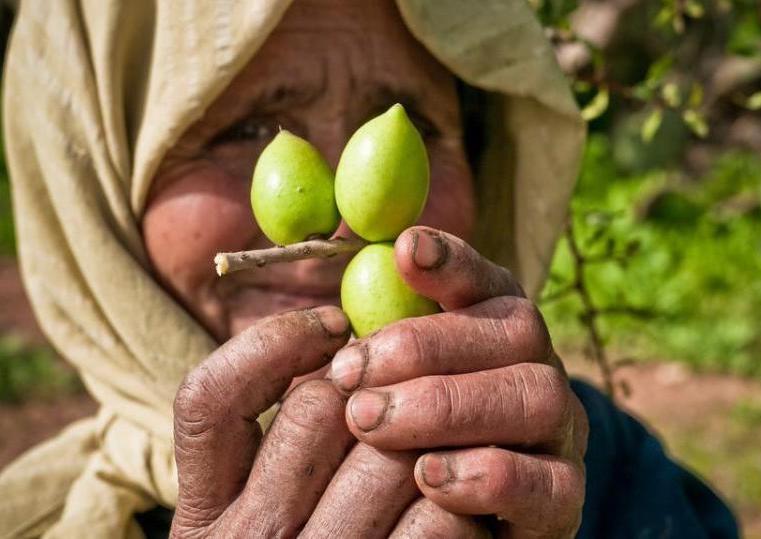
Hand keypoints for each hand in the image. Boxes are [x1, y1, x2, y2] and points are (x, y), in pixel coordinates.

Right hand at [170, 306, 483, 537]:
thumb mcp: (265, 512)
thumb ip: (276, 439)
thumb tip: (336, 334)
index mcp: (203, 513)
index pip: (208, 399)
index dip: (273, 343)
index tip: (334, 323)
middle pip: (319, 410)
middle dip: (378, 385)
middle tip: (408, 389)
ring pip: (389, 455)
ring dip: (429, 438)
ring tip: (436, 450)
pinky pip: (437, 520)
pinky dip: (461, 501)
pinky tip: (459, 511)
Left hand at [328, 226, 589, 538]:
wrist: (434, 530)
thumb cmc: (398, 446)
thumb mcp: (380, 386)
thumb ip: (376, 336)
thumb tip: (363, 267)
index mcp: (497, 334)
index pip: (489, 282)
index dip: (454, 261)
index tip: (406, 250)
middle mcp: (537, 372)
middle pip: (519, 329)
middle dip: (430, 343)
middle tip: (351, 371)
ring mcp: (559, 435)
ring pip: (537, 396)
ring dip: (450, 405)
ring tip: (373, 422)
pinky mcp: (563, 501)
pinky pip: (548, 482)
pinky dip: (488, 474)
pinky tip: (428, 479)